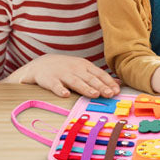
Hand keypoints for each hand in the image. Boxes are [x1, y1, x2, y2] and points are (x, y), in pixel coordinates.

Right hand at [2, 54, 120, 98]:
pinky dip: (60, 90)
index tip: (116, 91)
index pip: (99, 74)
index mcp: (84, 66)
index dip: (108, 82)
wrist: (41, 64)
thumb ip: (99, 77)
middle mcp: (75, 69)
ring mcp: (62, 74)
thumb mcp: (83, 69)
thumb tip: (118, 83)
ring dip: (85, 88)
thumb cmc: (67, 69)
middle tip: (109, 94)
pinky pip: (55, 85)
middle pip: (90, 78)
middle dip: (101, 86)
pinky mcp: (49, 79)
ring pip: (75, 82)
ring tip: (94, 94)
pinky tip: (65, 95)